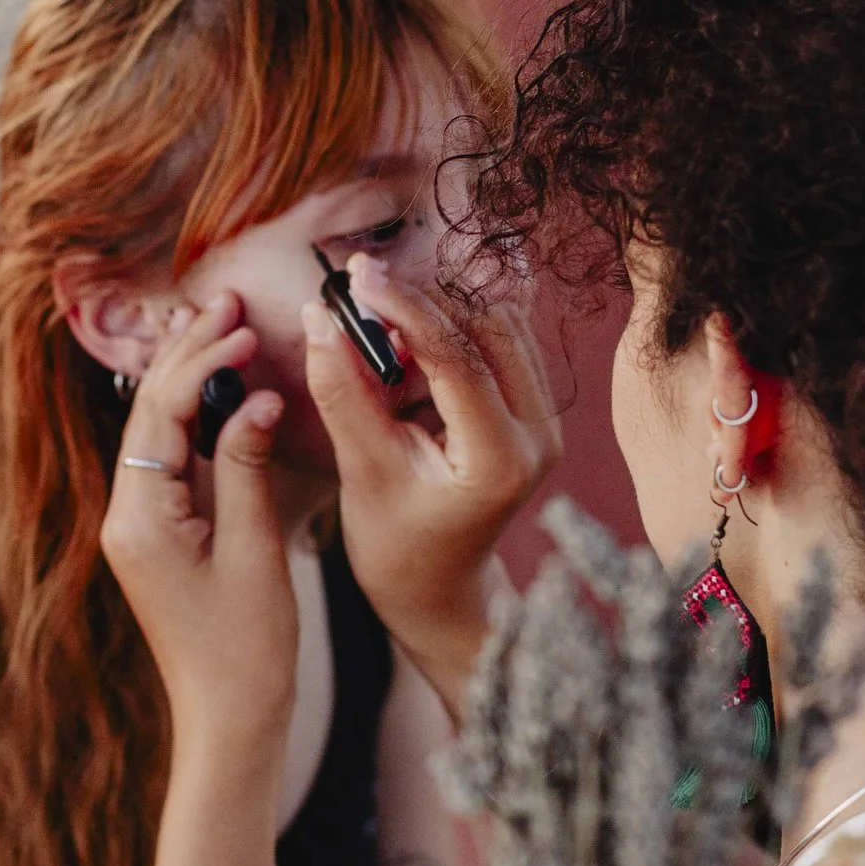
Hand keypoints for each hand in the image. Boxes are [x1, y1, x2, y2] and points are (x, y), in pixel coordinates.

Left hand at [99, 292, 299, 778]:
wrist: (229, 723)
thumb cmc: (247, 651)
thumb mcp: (255, 553)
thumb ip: (248, 469)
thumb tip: (254, 398)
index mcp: (140, 519)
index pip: (162, 414)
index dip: (201, 364)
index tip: (243, 329)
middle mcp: (127, 517)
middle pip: (151, 414)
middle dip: (188, 354)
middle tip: (227, 300)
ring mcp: (141, 527)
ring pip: (159, 432)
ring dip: (192, 379)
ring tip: (223, 325)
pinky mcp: (162, 537)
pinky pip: (174, 460)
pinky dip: (199, 419)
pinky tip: (225, 388)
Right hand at [303, 256, 559, 715]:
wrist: (439, 590)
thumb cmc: (397, 547)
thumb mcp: (363, 472)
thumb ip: (343, 391)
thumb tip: (320, 316)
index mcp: (500, 459)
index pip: (457, 356)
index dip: (404, 307)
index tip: (357, 276)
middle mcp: (538, 434)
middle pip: (488, 327)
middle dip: (422, 300)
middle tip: (360, 289)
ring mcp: (544, 422)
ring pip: (497, 326)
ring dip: (437, 313)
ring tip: (377, 329)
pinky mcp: (532, 412)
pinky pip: (498, 344)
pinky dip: (450, 333)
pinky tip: (403, 352)